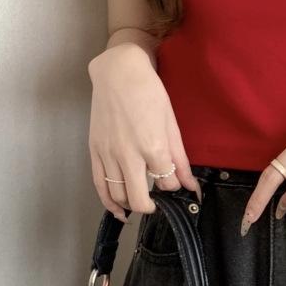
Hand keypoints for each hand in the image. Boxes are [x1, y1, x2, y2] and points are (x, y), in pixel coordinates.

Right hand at [87, 43, 201, 222]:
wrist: (118, 73)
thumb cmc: (149, 93)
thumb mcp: (171, 124)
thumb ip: (180, 159)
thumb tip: (191, 185)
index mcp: (152, 147)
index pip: (167, 184)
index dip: (175, 188)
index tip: (178, 186)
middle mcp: (128, 155)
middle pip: (140, 200)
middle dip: (153, 206)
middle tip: (160, 202)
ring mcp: (108, 155)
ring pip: (119, 196)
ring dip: (132, 205)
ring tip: (142, 203)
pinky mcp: (94, 152)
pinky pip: (99, 186)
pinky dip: (109, 203)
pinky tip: (119, 211)